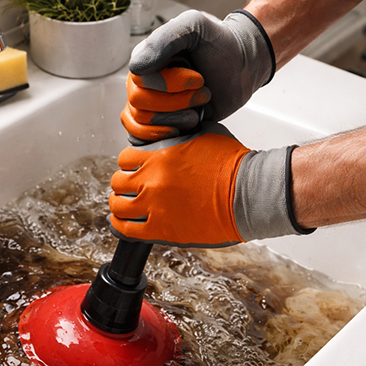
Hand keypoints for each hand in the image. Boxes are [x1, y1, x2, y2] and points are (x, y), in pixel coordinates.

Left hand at [109, 122, 309, 247]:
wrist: (248, 193)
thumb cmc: (233, 164)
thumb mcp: (203, 136)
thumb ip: (179, 139)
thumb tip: (172, 136)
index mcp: (160, 155)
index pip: (125, 158)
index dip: (130, 164)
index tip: (137, 170)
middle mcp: (152, 179)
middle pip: (118, 181)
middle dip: (124, 184)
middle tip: (133, 189)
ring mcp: (154, 205)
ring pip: (117, 205)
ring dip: (121, 205)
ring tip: (129, 207)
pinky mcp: (161, 229)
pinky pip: (126, 229)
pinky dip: (122, 226)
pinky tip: (126, 224)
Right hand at [124, 10, 274, 139]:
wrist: (242, 66)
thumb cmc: (219, 44)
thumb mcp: (194, 27)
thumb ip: (165, 40)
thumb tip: (136, 68)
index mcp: (145, 59)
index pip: (139, 81)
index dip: (168, 84)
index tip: (198, 78)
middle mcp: (142, 83)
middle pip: (139, 104)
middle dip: (176, 103)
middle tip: (203, 93)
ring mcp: (150, 105)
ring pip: (143, 123)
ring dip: (176, 119)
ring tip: (199, 108)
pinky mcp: (161, 124)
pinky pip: (141, 138)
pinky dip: (162, 136)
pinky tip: (185, 126)